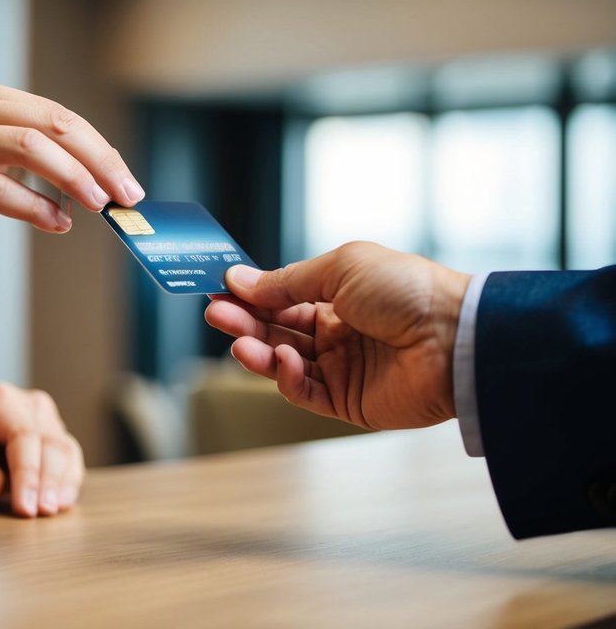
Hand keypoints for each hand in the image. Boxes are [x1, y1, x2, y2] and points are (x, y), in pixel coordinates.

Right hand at [0, 76, 143, 253]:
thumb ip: (10, 155)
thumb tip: (76, 182)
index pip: (52, 112)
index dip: (96, 146)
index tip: (124, 178)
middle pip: (50, 123)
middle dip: (99, 160)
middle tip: (127, 195)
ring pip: (28, 147)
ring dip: (75, 178)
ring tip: (100, 205)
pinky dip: (33, 206)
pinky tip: (56, 221)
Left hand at [0, 383, 84, 516]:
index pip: (23, 435)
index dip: (27, 473)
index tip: (24, 506)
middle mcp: (29, 404)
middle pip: (50, 442)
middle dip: (48, 481)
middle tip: (41, 513)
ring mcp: (45, 420)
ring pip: (66, 450)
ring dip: (62, 483)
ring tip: (53, 511)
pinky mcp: (54, 438)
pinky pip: (70, 459)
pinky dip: (69, 482)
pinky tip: (62, 503)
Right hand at [204, 242, 469, 430]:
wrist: (455, 339)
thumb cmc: (407, 291)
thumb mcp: (340, 268)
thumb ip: (287, 280)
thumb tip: (239, 279)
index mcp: (339, 295)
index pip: (282, 297)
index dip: (251, 294)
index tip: (219, 289)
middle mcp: (338, 331)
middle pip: (277, 328)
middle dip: (244, 320)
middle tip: (215, 314)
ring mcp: (342, 367)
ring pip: (283, 361)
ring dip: (257, 349)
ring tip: (237, 340)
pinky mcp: (348, 402)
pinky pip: (304, 391)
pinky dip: (285, 377)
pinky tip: (281, 358)